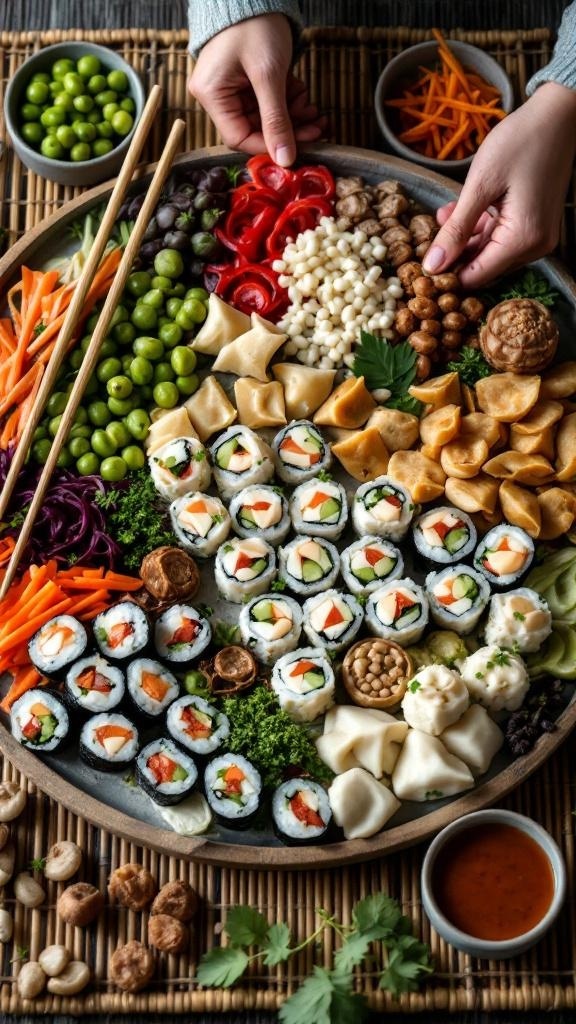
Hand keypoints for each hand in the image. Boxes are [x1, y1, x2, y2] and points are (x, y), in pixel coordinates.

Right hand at [188, 13, 323, 166]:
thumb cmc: (255, 25)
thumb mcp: (268, 74)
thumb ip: (277, 119)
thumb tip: (285, 160)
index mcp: (211, 94)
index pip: (238, 138)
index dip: (268, 146)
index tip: (297, 148)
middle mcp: (217, 95)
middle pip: (255, 129)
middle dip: (287, 129)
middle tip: (317, 127)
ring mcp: (232, 88)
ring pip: (266, 118)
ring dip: (292, 116)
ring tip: (313, 109)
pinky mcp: (246, 82)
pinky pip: (269, 102)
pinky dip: (288, 102)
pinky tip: (303, 96)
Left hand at [422, 83, 575, 287]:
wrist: (557, 116)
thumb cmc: (520, 142)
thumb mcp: (480, 186)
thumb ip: (456, 229)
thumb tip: (432, 266)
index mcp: (522, 239)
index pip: (476, 277)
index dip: (446, 274)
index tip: (421, 263)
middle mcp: (534, 246)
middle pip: (483, 266)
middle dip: (454, 253)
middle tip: (430, 231)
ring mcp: (537, 236)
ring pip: (489, 252)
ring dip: (464, 238)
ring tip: (444, 212)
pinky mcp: (534, 224)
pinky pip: (500, 237)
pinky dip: (479, 228)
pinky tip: (460, 210)